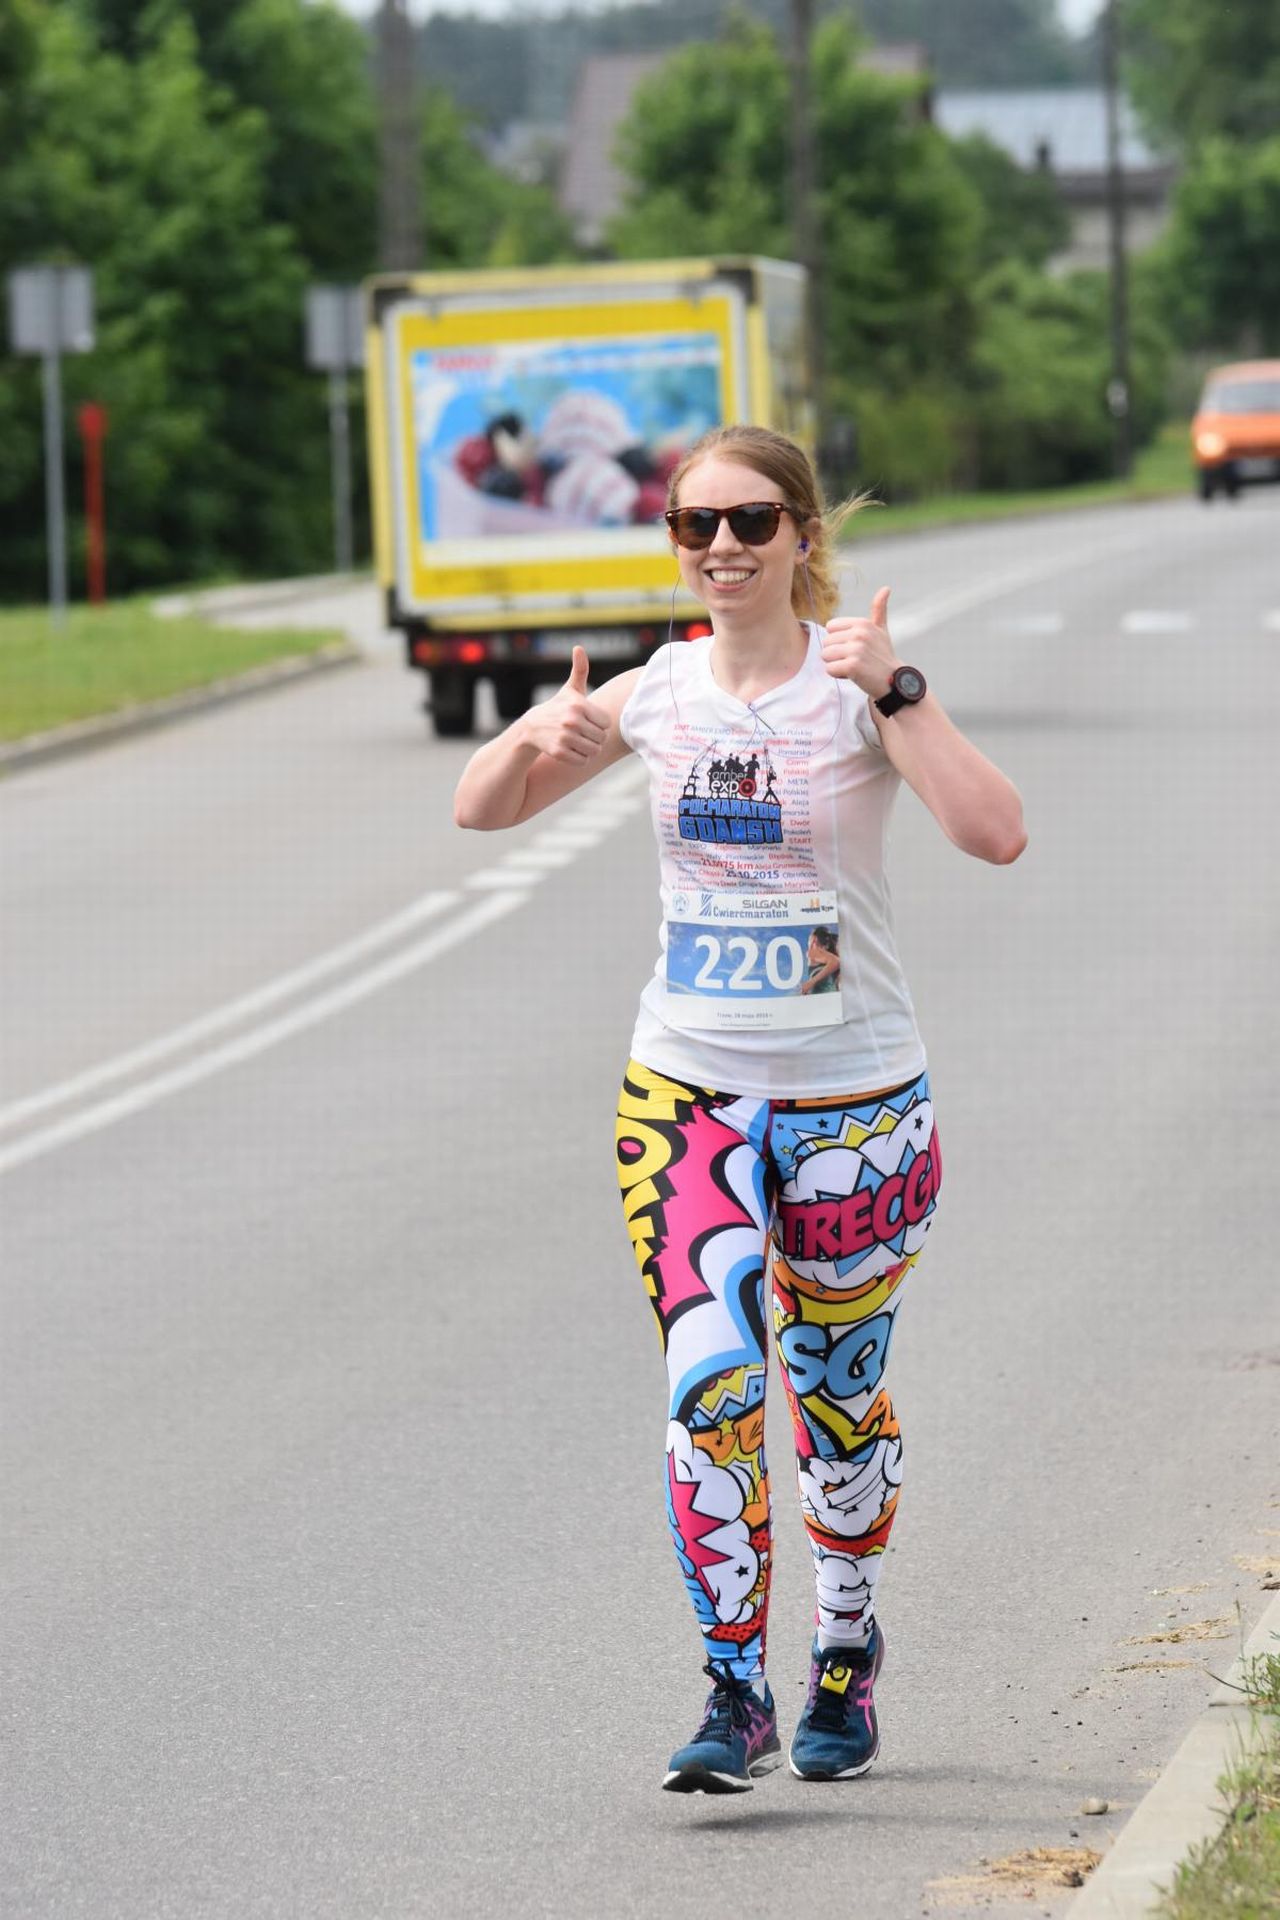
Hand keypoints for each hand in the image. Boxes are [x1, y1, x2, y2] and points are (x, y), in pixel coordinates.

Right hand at [518, 646, 608, 763]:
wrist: (532, 727)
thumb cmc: (557, 707)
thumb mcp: (570, 689)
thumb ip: (580, 670)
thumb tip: (578, 648)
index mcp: (579, 705)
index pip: (606, 723)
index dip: (599, 723)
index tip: (587, 720)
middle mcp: (572, 721)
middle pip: (601, 738)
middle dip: (594, 738)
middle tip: (582, 733)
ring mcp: (564, 738)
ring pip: (594, 751)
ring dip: (588, 749)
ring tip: (577, 741)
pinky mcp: (559, 752)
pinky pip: (583, 761)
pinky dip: (579, 758)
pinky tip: (570, 749)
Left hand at [821, 587, 898, 698]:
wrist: (894, 681)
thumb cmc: (883, 655)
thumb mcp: (881, 630)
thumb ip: (879, 610)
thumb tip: (886, 588)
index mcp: (862, 623)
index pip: (830, 628)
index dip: (839, 640)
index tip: (854, 647)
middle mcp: (859, 633)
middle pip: (826, 643)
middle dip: (836, 654)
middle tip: (855, 659)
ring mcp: (856, 649)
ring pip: (825, 656)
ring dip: (836, 664)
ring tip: (853, 667)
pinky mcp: (853, 666)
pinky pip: (829, 669)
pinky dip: (838, 675)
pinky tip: (853, 675)